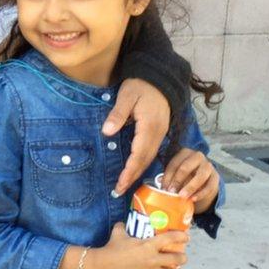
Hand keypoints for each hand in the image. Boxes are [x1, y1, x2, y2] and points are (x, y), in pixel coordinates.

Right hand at [86, 222, 188, 268]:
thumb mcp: (118, 233)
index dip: (182, 237)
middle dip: (182, 258)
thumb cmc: (111, 249)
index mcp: (149, 245)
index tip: (186, 238)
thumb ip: (124, 227)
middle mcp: (154, 260)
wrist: (103, 266)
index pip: (171, 239)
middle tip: (181, 257)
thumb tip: (124, 223)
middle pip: (177, 259)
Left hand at [102, 78, 170, 195]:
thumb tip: (107, 131)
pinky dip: (143, 163)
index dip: (130, 170)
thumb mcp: (127, 96)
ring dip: (138, 172)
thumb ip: (118, 114)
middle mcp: (158, 134)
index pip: (139, 154)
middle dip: (133, 176)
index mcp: (149, 127)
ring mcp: (161, 134)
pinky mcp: (159, 132)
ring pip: (150, 158)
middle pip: (145, 160)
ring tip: (126, 184)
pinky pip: (152, 152)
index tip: (120, 183)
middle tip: (120, 190)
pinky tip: (135, 169)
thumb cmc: (141, 85)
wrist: (160, 78)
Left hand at [162, 148, 219, 211]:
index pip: (174, 164)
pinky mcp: (216, 176)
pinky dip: (201, 193)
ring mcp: (208, 166)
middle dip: (178, 180)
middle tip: (172, 192)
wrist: (202, 178)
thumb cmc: (186, 174)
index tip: (163, 188)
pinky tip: (193, 199)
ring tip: (182, 196)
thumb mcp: (176, 173)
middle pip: (186, 167)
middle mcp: (198, 156)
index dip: (167, 177)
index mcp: (185, 153)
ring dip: (190, 187)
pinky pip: (209, 186)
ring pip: (200, 176)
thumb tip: (162, 189)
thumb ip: (169, 179)